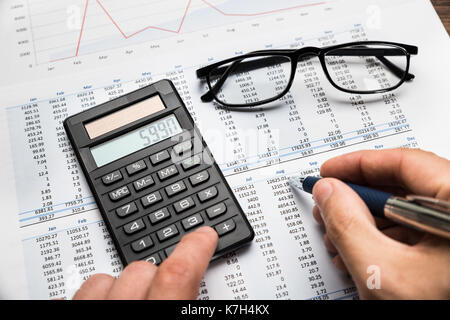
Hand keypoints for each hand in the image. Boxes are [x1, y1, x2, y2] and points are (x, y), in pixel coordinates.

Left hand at [73, 226, 217, 299]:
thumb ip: (194, 303)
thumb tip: (208, 287)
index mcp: (159, 313)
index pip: (177, 274)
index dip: (194, 249)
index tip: (203, 236)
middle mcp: (117, 312)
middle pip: (139, 271)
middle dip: (155, 277)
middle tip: (163, 296)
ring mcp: (85, 312)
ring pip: (101, 280)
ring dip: (117, 289)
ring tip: (128, 306)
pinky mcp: (66, 315)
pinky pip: (71, 296)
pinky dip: (89, 299)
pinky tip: (99, 306)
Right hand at [312, 148, 449, 298]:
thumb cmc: (444, 311)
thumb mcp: (384, 273)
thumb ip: (348, 225)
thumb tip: (329, 192)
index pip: (404, 162)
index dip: (358, 163)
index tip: (328, 171)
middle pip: (404, 185)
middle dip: (358, 197)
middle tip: (328, 205)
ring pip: (407, 211)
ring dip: (368, 221)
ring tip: (340, 238)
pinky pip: (416, 232)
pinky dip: (386, 238)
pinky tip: (363, 254)